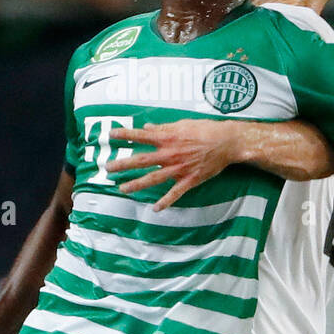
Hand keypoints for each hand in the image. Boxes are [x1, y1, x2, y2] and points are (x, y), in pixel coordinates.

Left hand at [105, 120, 239, 210]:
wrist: (226, 142)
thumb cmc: (205, 129)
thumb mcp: (182, 124)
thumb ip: (163, 128)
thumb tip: (147, 128)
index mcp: (167, 137)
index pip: (141, 136)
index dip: (125, 135)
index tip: (110, 135)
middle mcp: (169, 154)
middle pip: (141, 160)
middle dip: (123, 164)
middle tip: (107, 168)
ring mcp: (178, 168)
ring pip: (153, 178)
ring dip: (136, 184)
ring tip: (122, 188)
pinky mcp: (189, 180)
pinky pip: (175, 193)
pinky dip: (165, 202)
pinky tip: (155, 208)